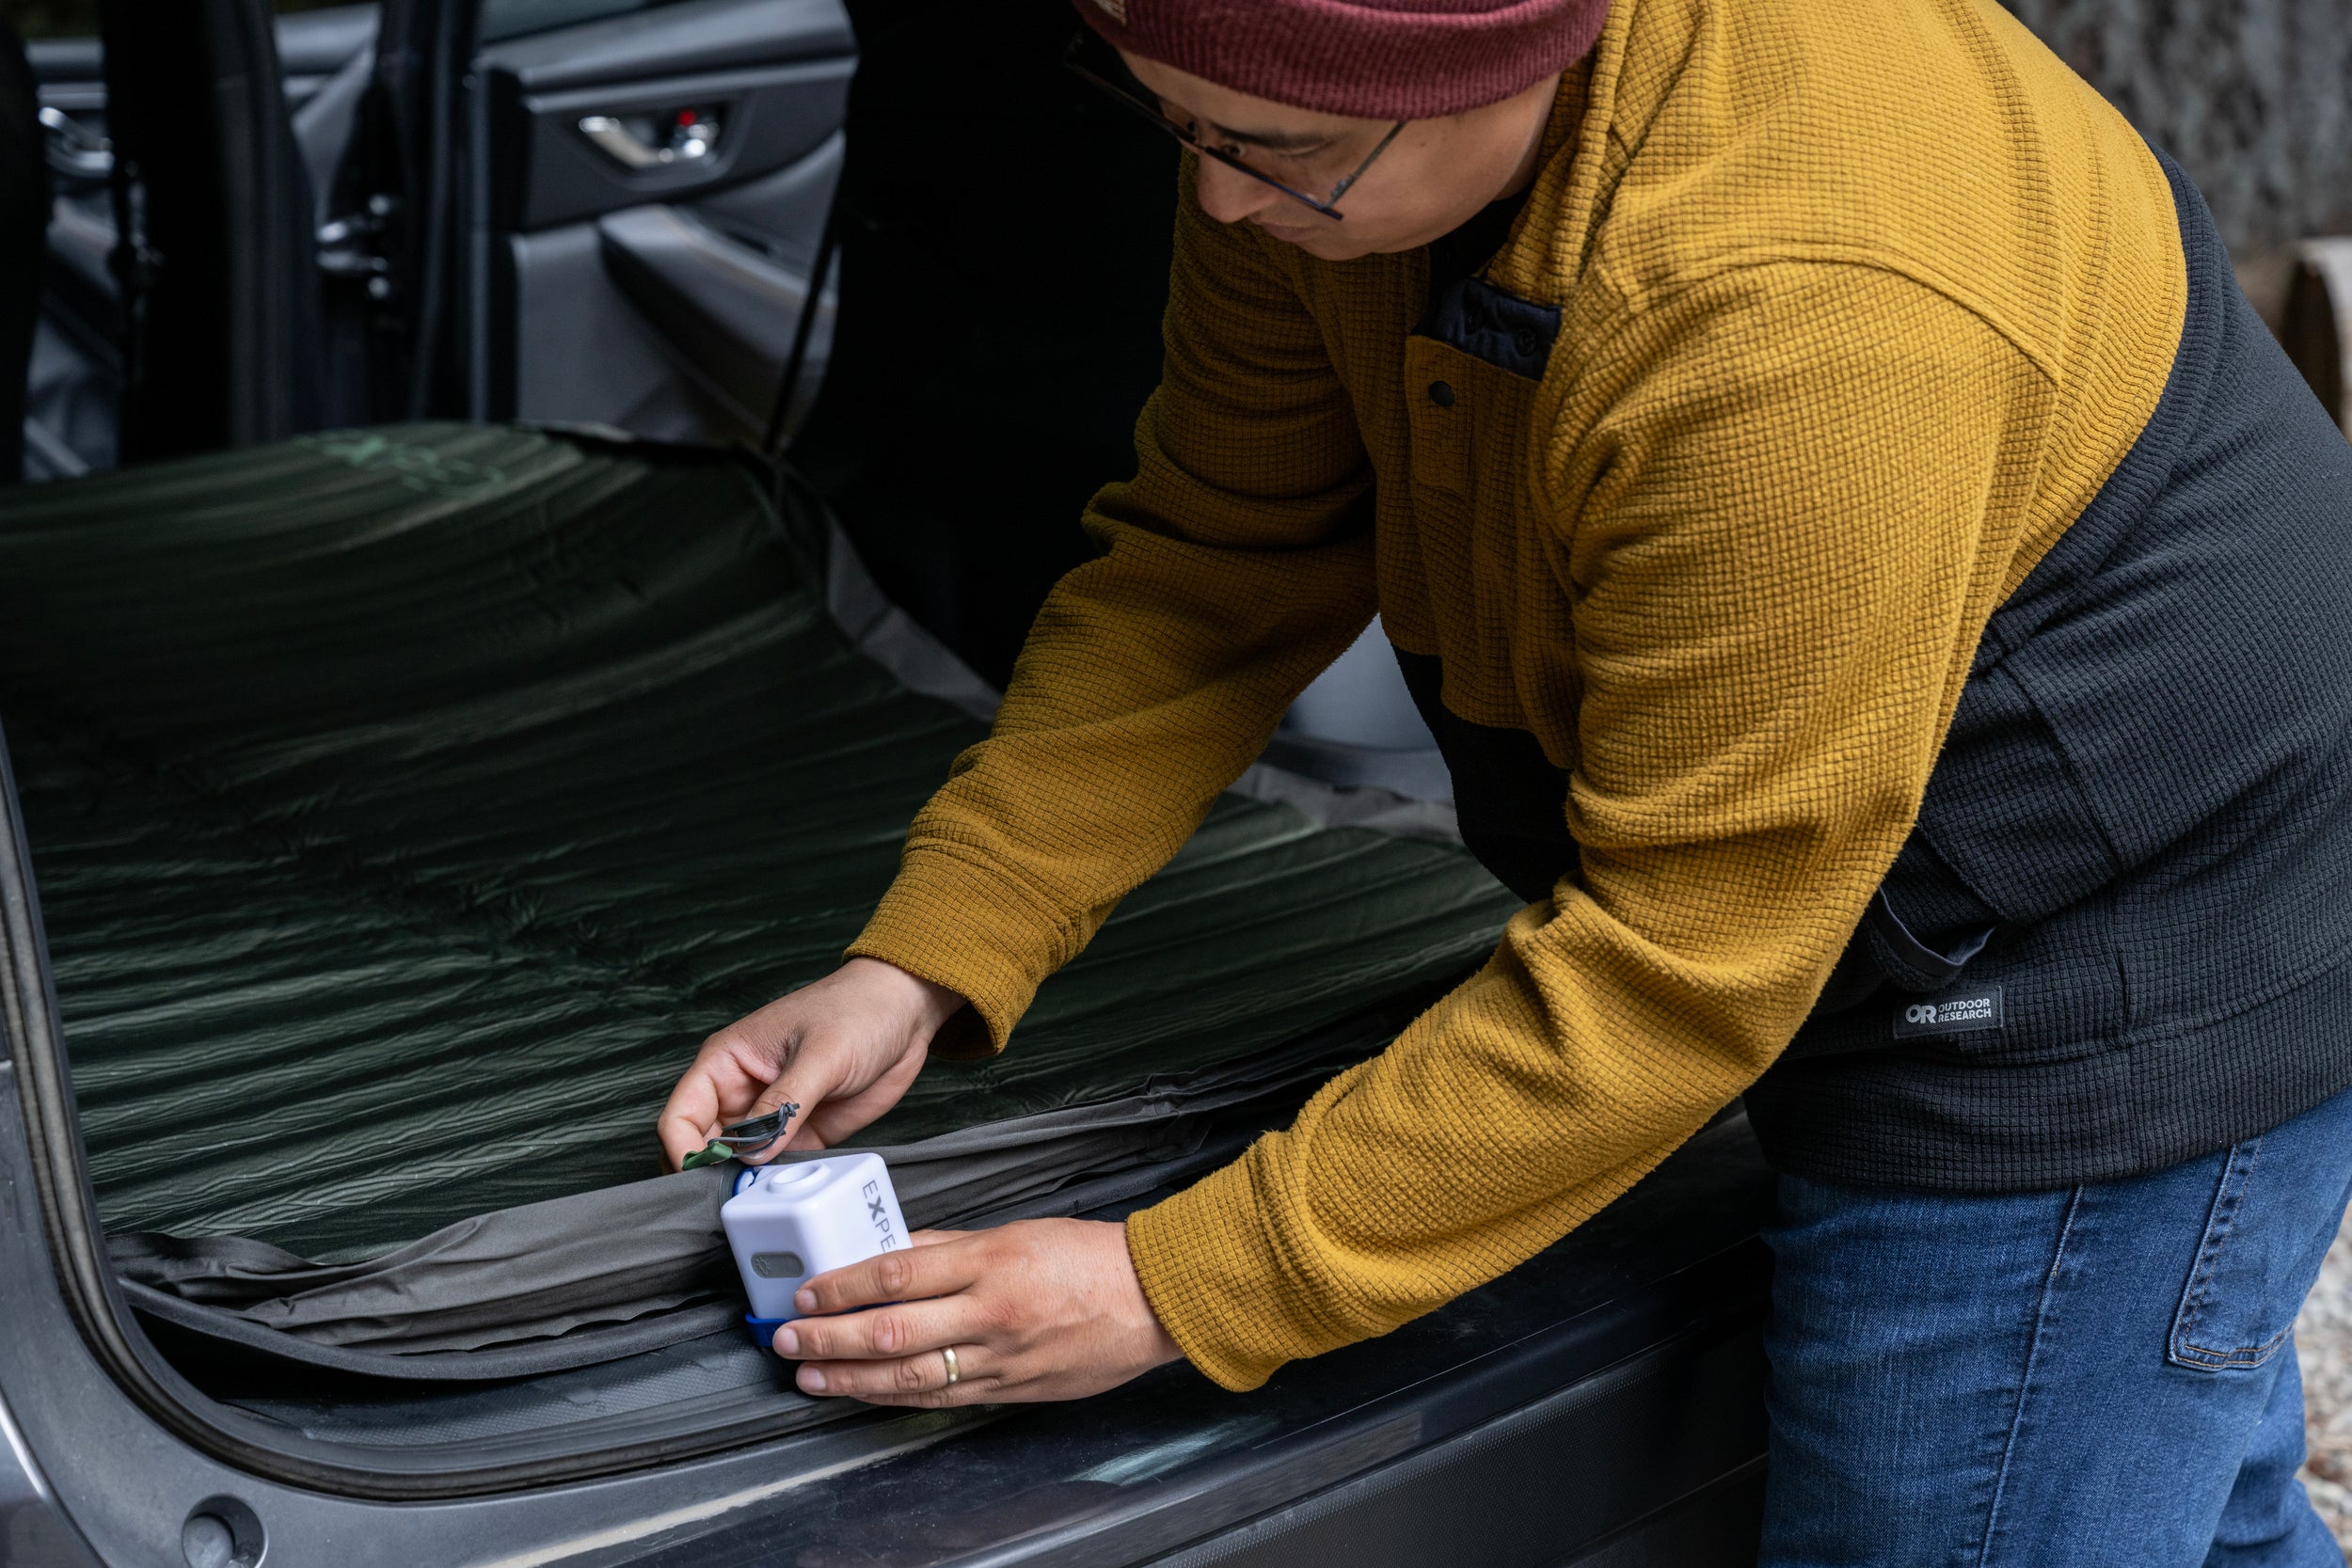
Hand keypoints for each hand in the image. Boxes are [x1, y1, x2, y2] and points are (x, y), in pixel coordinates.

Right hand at [657, 958, 964, 1170]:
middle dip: (711, 1177)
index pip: (681, 1116)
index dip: (683, 1151)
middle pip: (702, 1148)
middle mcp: (741, 1093)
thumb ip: (784, 1104)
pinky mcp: (801, 1135)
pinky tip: (791, 1191)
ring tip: (764, 1198)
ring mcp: (770, 1117)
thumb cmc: (857, 1011)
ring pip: (738, 1164)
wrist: (905, 1013)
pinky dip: (778, 1184)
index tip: (702, 1178)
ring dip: (745, 1185)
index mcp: (727, 1062)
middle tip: (734, 1199)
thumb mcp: (821, 1054)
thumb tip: (751, 1153)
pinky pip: (776, 1169)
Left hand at [772, 1219, 1184, 1405]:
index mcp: (992, 1261)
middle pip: (892, 1330)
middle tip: (786, 1337)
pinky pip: (943, 1397)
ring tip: (810, 1375)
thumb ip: (950, 1246)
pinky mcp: (1012, 1389)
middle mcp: (992, 1312)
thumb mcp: (1015, 1232)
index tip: (808, 1292)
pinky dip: (897, 1397)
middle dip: (830, 1337)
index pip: (898, 1272)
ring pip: (910, 1375)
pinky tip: (865, 1394)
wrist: (1151, 1299)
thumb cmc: (1089, 1258)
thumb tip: (890, 1254)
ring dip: (850, 1378)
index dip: (844, 1287)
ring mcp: (1001, 1358)